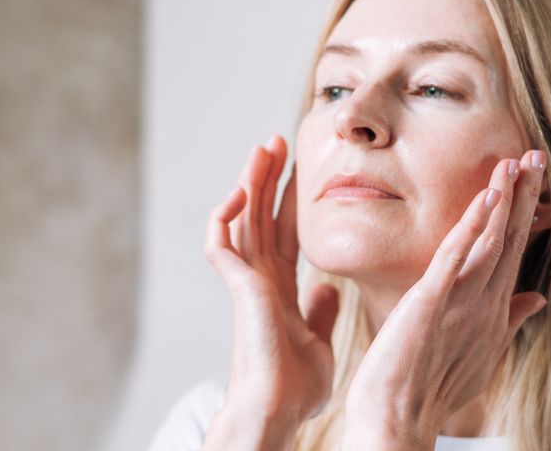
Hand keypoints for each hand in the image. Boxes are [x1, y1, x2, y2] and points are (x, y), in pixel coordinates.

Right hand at [202, 135, 340, 445]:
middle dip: (269, 178)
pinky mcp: (237, 288)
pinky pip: (222, 243)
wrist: (279, 410)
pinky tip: (242, 190)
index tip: (301, 169)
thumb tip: (328, 289)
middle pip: (262, 216)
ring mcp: (246, 282)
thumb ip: (320, 311)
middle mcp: (260, 279)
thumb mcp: (319, 339)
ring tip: (263, 148)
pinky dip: (227, 216)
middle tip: (279, 141)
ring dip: (250, 182)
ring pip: (242, 220)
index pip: (286, 231)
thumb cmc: (296, 386)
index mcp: (280, 287)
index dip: (291, 199)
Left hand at [343, 150, 548, 449]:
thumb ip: (509, 322)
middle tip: (536, 156)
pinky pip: (455, 259)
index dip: (523, 215)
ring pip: (489, 243)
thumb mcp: (480, 354)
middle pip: (508, 241)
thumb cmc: (432, 390)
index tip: (533, 179)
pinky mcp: (432, 304)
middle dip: (524, 197)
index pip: (511, 253)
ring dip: (504, 202)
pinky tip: (486, 199)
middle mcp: (483, 305)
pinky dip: (472, 228)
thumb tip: (537, 299)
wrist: (398, 421)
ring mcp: (461, 304)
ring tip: (515, 163)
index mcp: (491, 312)